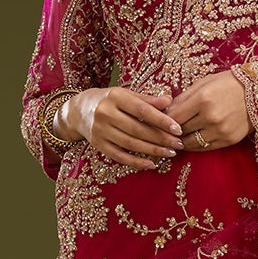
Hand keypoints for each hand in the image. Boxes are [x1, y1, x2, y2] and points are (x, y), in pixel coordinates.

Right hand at [64, 87, 183, 169]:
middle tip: (178, 144)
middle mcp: (106, 113)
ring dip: (152, 150)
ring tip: (170, 153)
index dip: (162, 120)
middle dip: (161, 138)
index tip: (178, 129)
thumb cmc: (109, 100)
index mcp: (116, 97)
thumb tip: (170, 101)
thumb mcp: (126, 94)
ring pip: (131, 144)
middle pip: (138, 129)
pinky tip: (151, 164)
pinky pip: (120, 156)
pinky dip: (136, 162)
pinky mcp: (98, 145)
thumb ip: (147, 99)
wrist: (78, 110)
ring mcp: (100, 131)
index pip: (143, 110)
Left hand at [167, 70, 251, 151]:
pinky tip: (191, 141)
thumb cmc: (229, 83)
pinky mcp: (228, 140)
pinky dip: (195, 146)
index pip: (174, 117)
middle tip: (164, 132)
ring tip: (176, 138)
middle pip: (180, 131)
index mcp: (202, 99)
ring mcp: (220, 130)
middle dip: (170, 131)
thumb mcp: (204, 83)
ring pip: (191, 143)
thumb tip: (165, 111)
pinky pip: (205, 147)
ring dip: (181, 141)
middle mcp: (210, 117)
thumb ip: (184, 97)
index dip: (163, 121)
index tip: (159, 122)